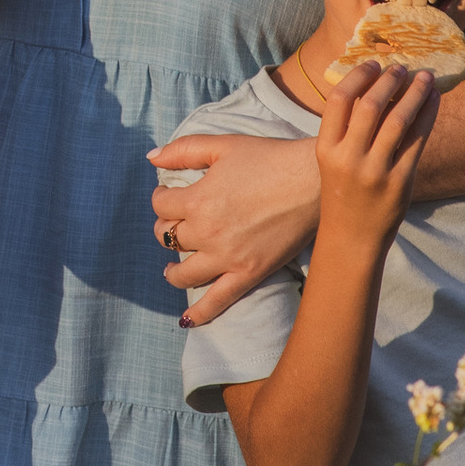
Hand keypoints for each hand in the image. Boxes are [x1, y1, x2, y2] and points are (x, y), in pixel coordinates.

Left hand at [147, 131, 321, 327]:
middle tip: (177, 223)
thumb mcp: (222, 145)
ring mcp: (228, 257)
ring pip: (184, 273)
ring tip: (172, 267)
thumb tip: (152, 158)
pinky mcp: (250, 273)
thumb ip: (183, 150)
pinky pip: (218, 300)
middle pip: (168, 237)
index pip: (160, 205)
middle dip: (167, 228)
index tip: (169, 195)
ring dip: (172, 270)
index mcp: (198, 199)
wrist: (313, 181)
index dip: (161, 198)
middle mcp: (208, 232)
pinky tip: (186, 320)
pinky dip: (200, 313)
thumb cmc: (269, 158)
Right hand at [313, 60, 433, 243]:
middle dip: (388, 82)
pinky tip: (433, 100)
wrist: (352, 236)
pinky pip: (418, 140)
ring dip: (413, 94)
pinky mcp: (401, 181)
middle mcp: (349, 159)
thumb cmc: (343, 191)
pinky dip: (428, 115)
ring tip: (423, 77)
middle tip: (401, 67)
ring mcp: (376, 171)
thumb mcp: (333, 160)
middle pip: (370, 107)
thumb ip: (348, 129)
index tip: (373, 64)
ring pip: (398, 121)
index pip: (338, 101)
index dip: (358, 77)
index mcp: (326, 149)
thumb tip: (375, 87)